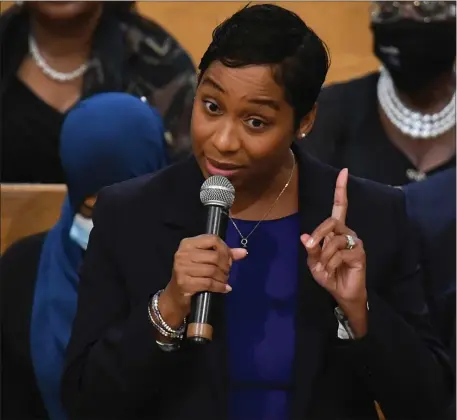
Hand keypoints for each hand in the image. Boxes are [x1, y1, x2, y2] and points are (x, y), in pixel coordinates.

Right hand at [159, 234, 246, 327]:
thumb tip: (244, 252)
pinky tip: (224, 288)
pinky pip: (209, 283)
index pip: (213, 239)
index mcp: (188, 243)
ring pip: (212, 270)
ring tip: (225, 280)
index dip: (225, 249)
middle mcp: (183, 253)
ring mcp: (182, 268)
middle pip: (214, 256)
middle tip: (227, 272)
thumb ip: (225, 254)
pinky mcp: (184, 282)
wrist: (176, 295)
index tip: (229, 259)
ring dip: (223, 277)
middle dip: (226, 265)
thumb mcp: (206, 260)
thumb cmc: (193, 274)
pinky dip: (220, 286)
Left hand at [300, 168, 366, 316]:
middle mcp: (346, 232)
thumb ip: (312, 249)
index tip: (344, 171)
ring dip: (323, 256)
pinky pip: (339, 252)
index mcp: (335, 230)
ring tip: (325, 268)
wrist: (342, 293)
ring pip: (333, 240)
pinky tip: (332, 270)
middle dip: (318, 234)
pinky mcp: (359, 252)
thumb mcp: (314, 263)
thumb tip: (305, 237)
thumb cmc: (329, 275)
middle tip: (312, 247)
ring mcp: (354, 241)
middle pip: (331, 221)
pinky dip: (330, 263)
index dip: (341, 190)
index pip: (339, 206)